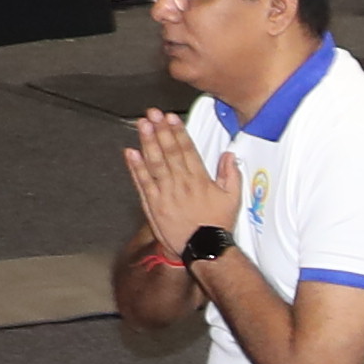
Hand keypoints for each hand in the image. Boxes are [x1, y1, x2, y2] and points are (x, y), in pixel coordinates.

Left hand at [124, 115, 238, 254]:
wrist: (203, 250)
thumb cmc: (216, 225)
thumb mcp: (233, 198)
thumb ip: (231, 175)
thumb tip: (229, 156)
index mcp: (199, 180)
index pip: (187, 150)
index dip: (178, 131)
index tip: (171, 117)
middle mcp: (181, 184)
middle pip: (169, 152)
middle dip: (160, 130)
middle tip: (152, 114)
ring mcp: (165, 194)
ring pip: (155, 163)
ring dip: (147, 142)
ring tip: (142, 126)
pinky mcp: (153, 205)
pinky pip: (143, 183)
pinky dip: (136, 168)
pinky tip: (131, 153)